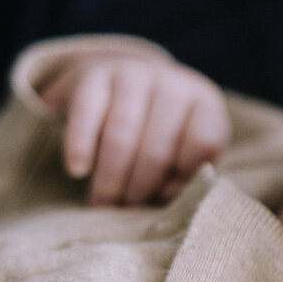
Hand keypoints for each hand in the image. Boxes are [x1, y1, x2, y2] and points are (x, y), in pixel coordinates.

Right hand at [37, 54, 231, 205]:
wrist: (116, 85)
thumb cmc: (156, 135)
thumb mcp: (182, 152)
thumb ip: (185, 175)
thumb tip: (167, 195)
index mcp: (204, 103)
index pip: (204, 142)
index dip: (184, 176)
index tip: (163, 195)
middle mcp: (173, 83)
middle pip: (157, 147)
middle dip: (138, 188)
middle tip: (122, 209)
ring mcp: (133, 72)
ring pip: (122, 134)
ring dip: (110, 177)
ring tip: (101, 201)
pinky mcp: (94, 72)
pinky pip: (87, 112)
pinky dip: (81, 146)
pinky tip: (78, 170)